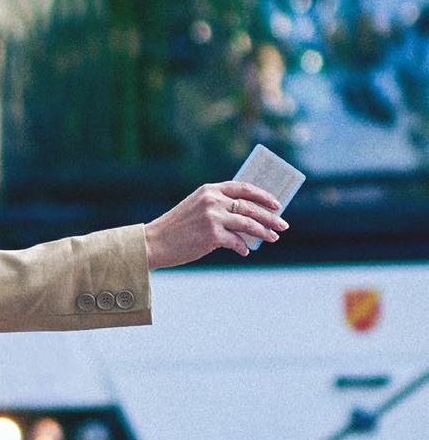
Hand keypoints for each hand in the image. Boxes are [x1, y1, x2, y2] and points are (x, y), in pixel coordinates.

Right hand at [143, 181, 287, 269]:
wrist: (154, 242)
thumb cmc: (176, 228)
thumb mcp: (197, 209)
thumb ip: (219, 208)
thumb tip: (248, 220)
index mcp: (210, 190)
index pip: (243, 188)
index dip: (263, 195)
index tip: (277, 204)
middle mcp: (213, 200)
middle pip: (250, 207)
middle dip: (270, 217)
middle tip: (283, 225)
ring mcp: (213, 217)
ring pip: (248, 224)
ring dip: (264, 232)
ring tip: (273, 238)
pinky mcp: (212, 235)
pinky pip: (236, 242)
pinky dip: (242, 247)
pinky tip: (245, 251)